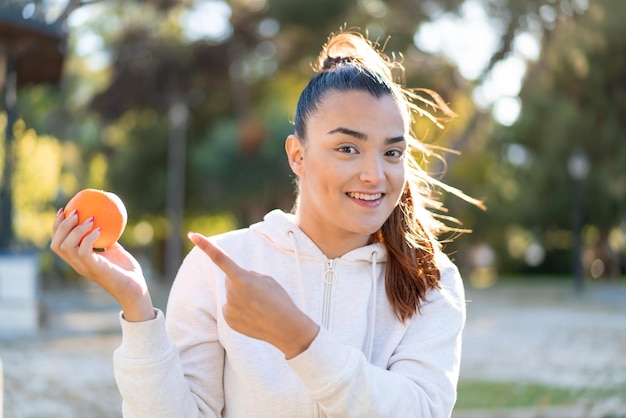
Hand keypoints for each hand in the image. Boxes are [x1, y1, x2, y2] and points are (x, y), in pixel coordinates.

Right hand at [50, 209, 154, 321]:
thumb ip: (108, 238)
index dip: (56, 227)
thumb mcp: (115, 250)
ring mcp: (84, 267)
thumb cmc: (126, 270)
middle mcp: (77, 264)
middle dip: (61, 226)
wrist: (135, 287)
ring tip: (89, 219)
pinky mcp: (94, 268)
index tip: (63, 210)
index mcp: (78, 259)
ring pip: (65, 247)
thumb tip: (107, 219)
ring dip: (75, 230)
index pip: (58, 243)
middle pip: (56, 245)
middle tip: (75, 212)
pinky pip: (83, 251)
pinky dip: (89, 238)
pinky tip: (99, 229)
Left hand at [188, 232, 318, 358]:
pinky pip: (230, 308)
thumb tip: (234, 280)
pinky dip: (239, 309)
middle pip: (230, 280)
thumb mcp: (267, 280)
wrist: (286, 328)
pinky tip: (253, 315)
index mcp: (242, 278)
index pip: (220, 258)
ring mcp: (229, 307)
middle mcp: (232, 292)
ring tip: (259, 306)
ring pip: (231, 295)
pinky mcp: (228, 320)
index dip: (205, 246)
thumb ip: (248, 275)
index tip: (192, 235)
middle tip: (259, 293)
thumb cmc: (279, 300)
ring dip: (241, 297)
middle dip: (240, 282)